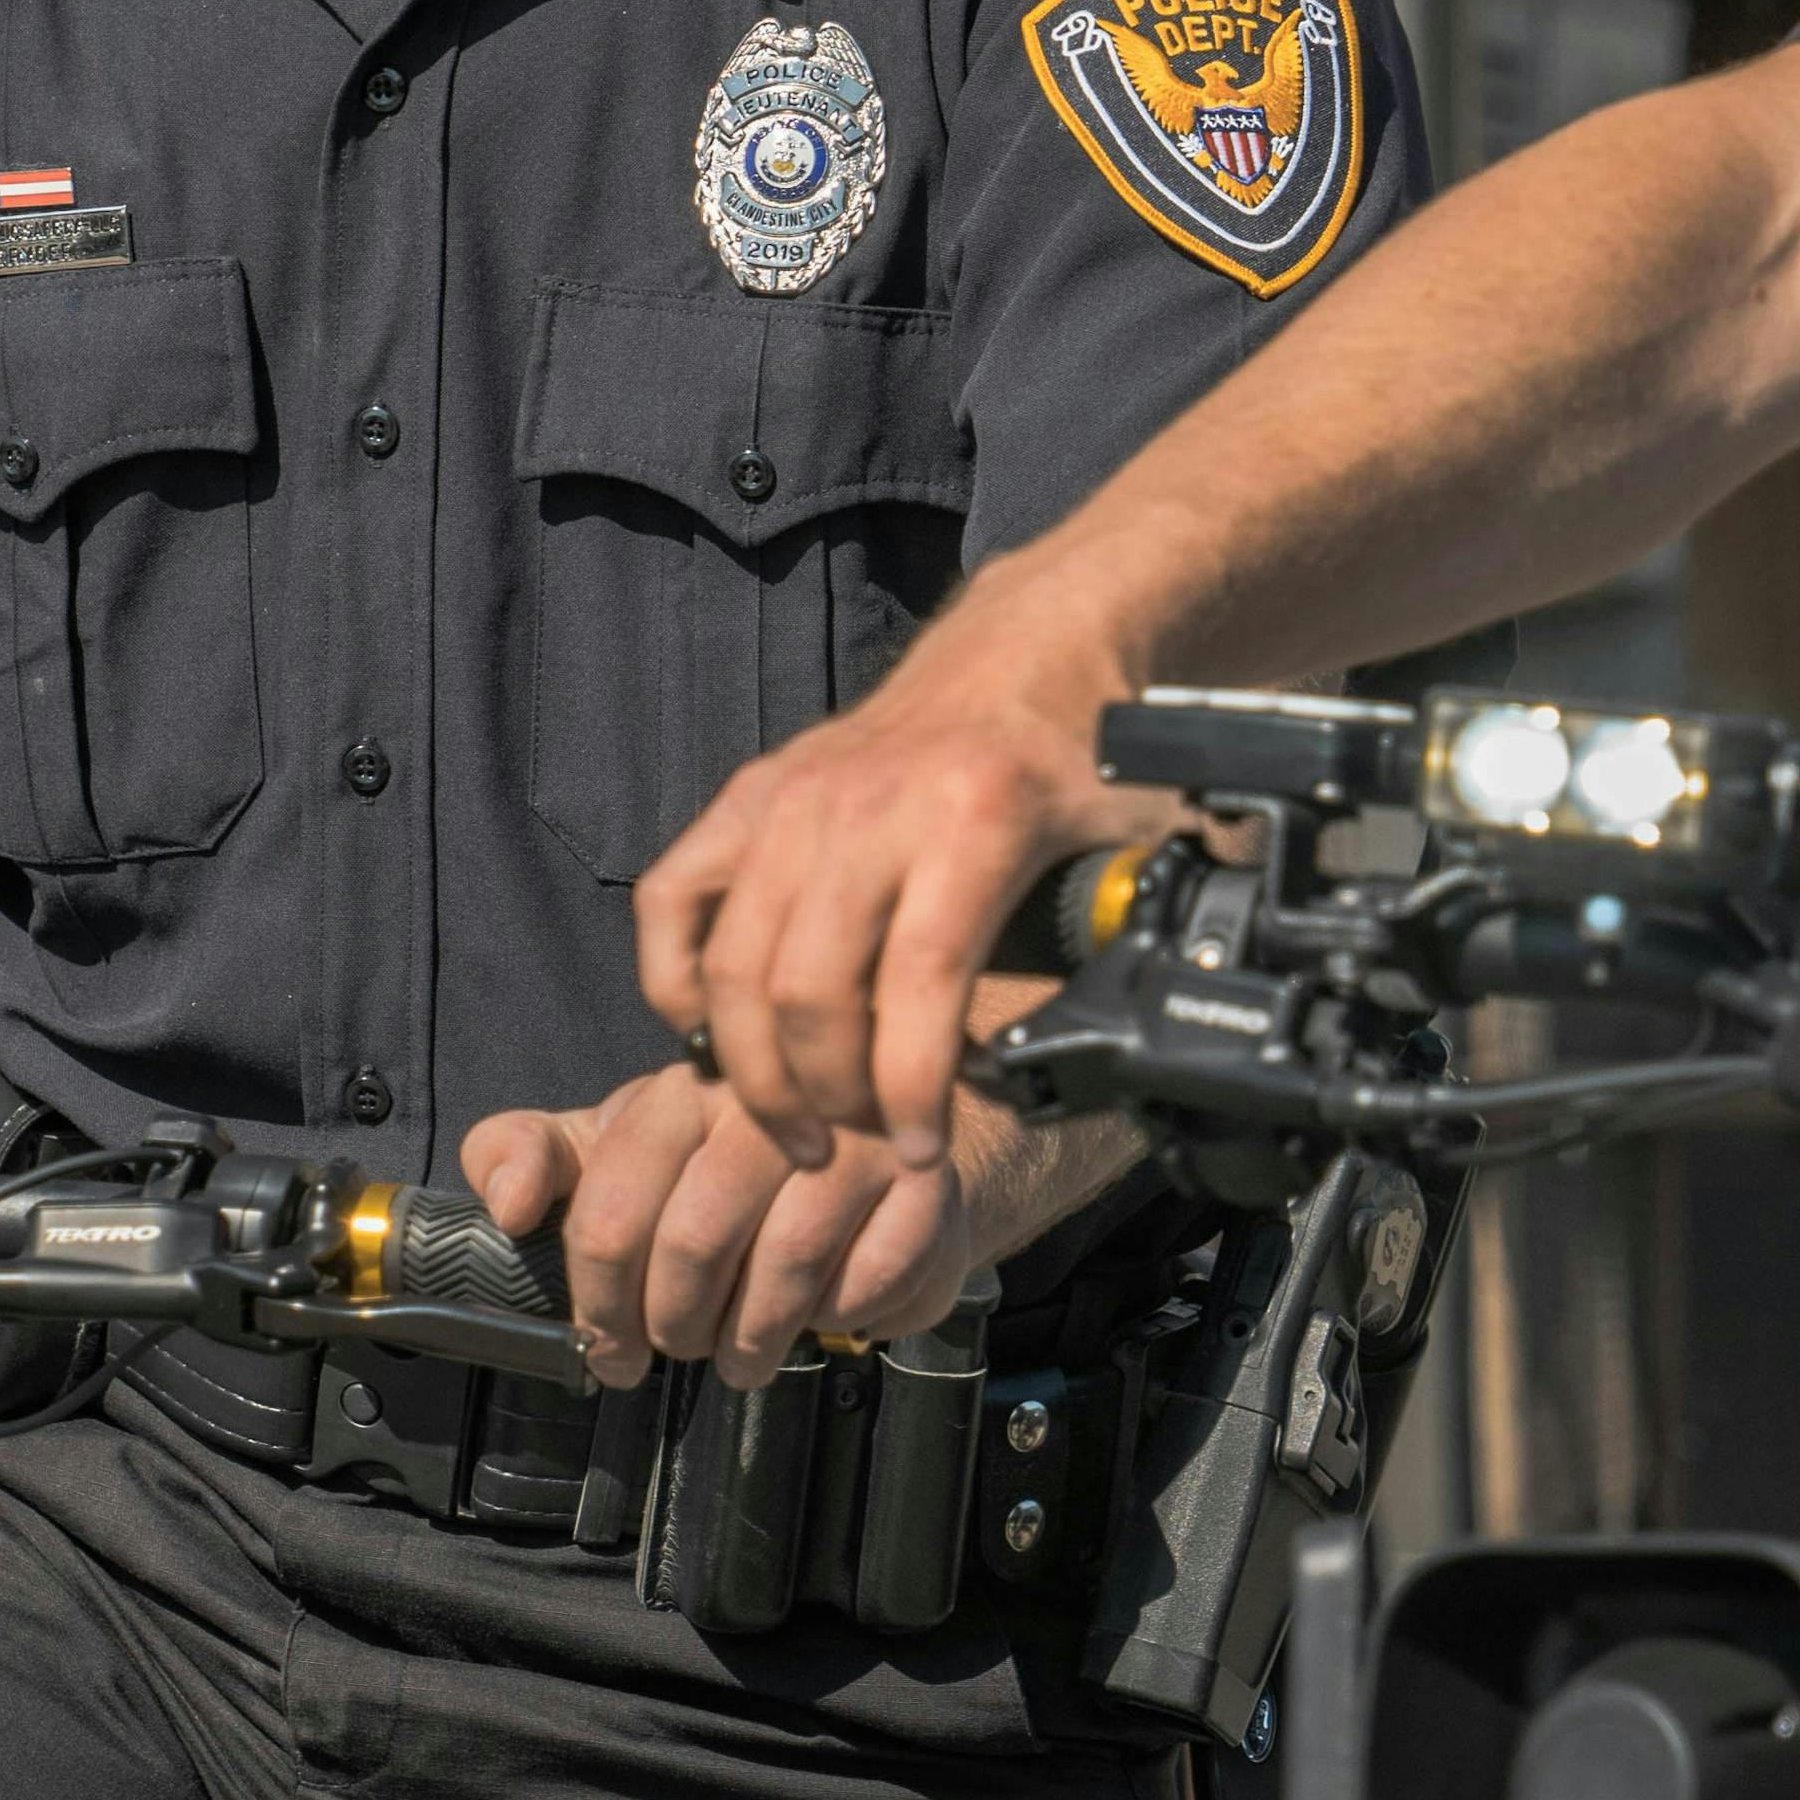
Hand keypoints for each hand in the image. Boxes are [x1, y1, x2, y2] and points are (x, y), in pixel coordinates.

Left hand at [462, 1066, 997, 1389]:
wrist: (881, 1139)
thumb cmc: (732, 1158)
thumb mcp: (617, 1149)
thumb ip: (529, 1156)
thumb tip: (506, 1203)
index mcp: (682, 1092)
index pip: (614, 1209)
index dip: (600, 1303)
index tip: (607, 1349)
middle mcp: (770, 1102)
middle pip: (696, 1242)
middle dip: (677, 1324)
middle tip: (682, 1349)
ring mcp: (856, 1138)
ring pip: (786, 1265)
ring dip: (753, 1338)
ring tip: (742, 1355)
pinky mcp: (926, 1182)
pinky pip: (868, 1281)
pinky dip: (838, 1318)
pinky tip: (825, 1314)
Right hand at [628, 582, 1132, 1176]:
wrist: (1029, 647)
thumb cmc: (1078, 758)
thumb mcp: (1125, 846)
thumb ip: (1107, 943)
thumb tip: (1089, 1050)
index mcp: (973, 817)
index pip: (916, 983)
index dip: (910, 1089)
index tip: (922, 1151)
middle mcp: (869, 804)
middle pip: (807, 991)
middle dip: (829, 1097)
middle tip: (859, 1146)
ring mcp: (796, 796)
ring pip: (733, 964)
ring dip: (756, 1068)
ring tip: (798, 1125)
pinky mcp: (752, 792)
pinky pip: (674, 899)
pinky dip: (674, 980)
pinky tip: (709, 1034)